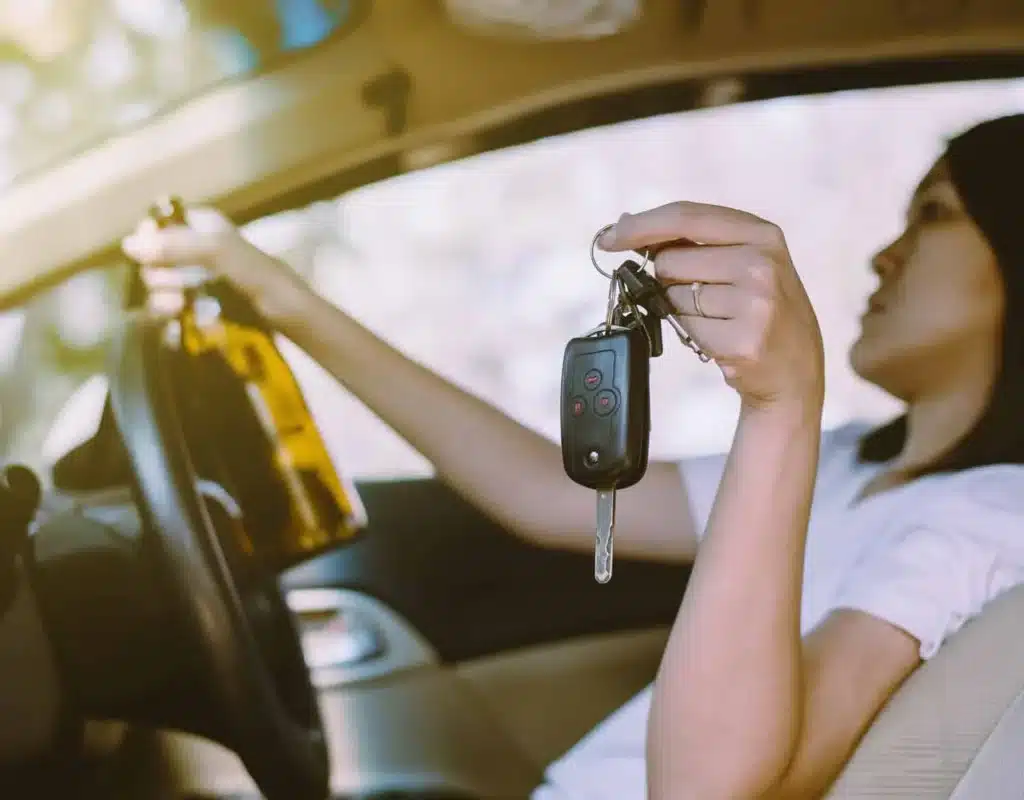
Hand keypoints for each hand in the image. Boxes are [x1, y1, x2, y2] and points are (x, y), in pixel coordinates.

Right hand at [121, 205, 311, 323]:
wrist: (294, 321)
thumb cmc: (267, 281)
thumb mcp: (224, 255)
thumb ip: (180, 246)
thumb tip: (129, 245)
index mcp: (205, 227)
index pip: (159, 224)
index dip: (151, 241)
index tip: (152, 258)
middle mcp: (198, 250)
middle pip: (154, 258)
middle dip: (158, 275)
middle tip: (177, 292)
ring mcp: (198, 281)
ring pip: (159, 287)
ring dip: (162, 298)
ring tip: (179, 308)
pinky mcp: (200, 310)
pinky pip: (170, 311)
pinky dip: (169, 318)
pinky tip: (177, 323)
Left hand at [599, 202, 823, 410]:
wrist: (794, 372)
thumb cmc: (759, 310)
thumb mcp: (745, 262)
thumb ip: (696, 242)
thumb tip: (623, 227)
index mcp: (763, 234)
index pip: (686, 216)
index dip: (641, 226)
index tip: (609, 238)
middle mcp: (762, 263)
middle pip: (670, 260)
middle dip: (668, 279)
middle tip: (703, 295)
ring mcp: (755, 303)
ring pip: (673, 296)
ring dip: (682, 310)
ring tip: (721, 319)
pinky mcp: (743, 340)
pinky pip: (684, 328)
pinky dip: (692, 334)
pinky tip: (723, 339)